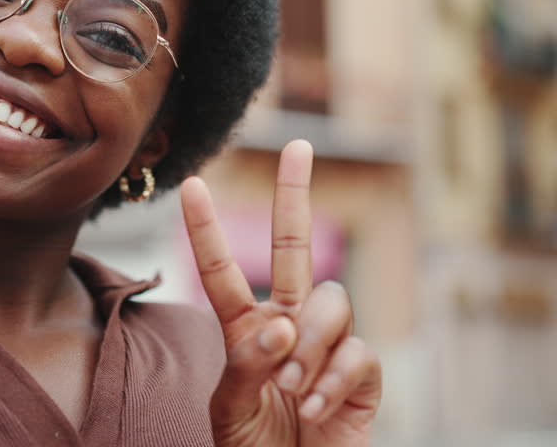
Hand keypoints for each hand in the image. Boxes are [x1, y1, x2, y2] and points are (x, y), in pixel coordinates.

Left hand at [182, 139, 381, 445]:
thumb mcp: (230, 410)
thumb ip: (247, 364)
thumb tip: (279, 324)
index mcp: (245, 331)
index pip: (222, 272)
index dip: (208, 230)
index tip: (193, 185)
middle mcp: (288, 326)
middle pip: (295, 248)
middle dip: (296, 195)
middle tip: (299, 146)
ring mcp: (327, 346)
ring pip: (328, 302)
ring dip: (307, 344)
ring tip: (291, 390)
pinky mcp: (363, 374)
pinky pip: (356, 352)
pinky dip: (332, 381)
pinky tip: (315, 410)